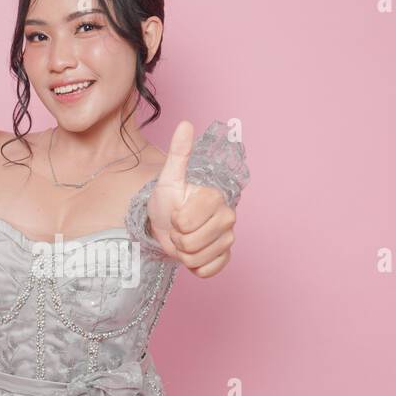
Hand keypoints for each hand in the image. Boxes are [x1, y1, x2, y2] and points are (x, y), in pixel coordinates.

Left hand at [146, 120, 236, 277]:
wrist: (167, 225)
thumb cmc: (168, 201)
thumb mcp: (168, 178)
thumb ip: (179, 153)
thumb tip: (185, 123)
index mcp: (215, 197)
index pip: (187, 223)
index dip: (175, 222)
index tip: (176, 213)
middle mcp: (229, 216)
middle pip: (191, 244)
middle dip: (177, 239)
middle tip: (178, 228)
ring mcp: (229, 238)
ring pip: (197, 259)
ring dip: (184, 253)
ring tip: (184, 239)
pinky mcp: (226, 257)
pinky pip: (207, 272)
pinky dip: (194, 267)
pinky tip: (194, 253)